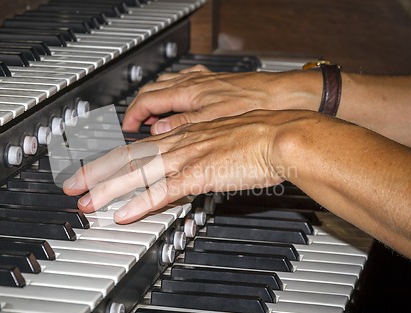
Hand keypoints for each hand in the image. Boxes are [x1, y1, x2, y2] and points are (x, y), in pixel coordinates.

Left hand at [63, 110, 303, 223]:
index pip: (137, 148)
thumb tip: (182, 168)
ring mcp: (188, 157)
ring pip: (138, 173)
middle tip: (73, 187)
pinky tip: (124, 214)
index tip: (92, 170)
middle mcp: (179, 143)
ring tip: (88, 203)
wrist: (281, 135)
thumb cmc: (257, 138)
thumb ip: (195, 154)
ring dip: (109, 189)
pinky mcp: (201, 174)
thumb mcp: (218, 141)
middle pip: (128, 158)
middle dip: (96, 173)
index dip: (110, 160)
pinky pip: (164, 191)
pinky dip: (140, 203)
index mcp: (183, 135)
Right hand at [122, 65, 321, 134]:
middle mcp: (193, 84)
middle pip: (152, 91)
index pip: (147, 100)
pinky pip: (184, 85)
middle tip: (135, 125)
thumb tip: (159, 131)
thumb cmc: (253, 104)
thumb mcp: (213, 121)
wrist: (283, 96)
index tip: (127, 127)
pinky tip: (181, 105)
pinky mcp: (215, 86)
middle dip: (139, 108)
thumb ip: (182, 124)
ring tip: (154, 118)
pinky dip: (174, 95)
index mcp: (188, 92)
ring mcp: (204, 83)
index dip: (132, 115)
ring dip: (156, 101)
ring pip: (167, 86)